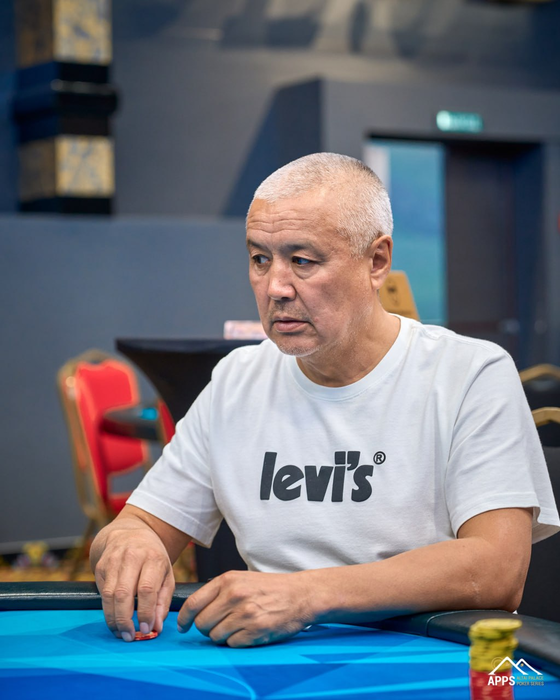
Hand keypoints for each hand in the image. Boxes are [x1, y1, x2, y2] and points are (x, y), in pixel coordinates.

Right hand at [94, 526, 175, 641]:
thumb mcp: (166, 574)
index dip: (145, 612)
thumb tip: (156, 627)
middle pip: (124, 593)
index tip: (146, 630)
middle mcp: (132, 557)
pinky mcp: (100, 566)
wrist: (130, 533)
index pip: (146, 589)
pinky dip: (107, 610)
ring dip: (113, 619)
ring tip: (121, 633)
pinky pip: (102, 593)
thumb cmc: (152, 557)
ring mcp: (113, 560)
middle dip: (125, 619)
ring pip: (109, 595)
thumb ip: (163, 601)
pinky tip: (114, 620)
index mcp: (153, 558)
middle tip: (129, 637)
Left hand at [177, 570, 313, 646]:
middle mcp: (234, 596)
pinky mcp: (255, 631)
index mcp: (227, 580)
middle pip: (202, 623)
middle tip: (219, 625)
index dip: (184, 619)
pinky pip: (232, 644)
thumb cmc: (271, 587)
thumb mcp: (242, 579)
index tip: (183, 626)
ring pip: (216, 636)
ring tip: (238, 626)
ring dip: (223, 636)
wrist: (301, 594)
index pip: (193, 603)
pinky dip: (238, 642)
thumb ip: (220, 591)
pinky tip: (249, 631)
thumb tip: (196, 610)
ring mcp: (244, 614)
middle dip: (207, 629)